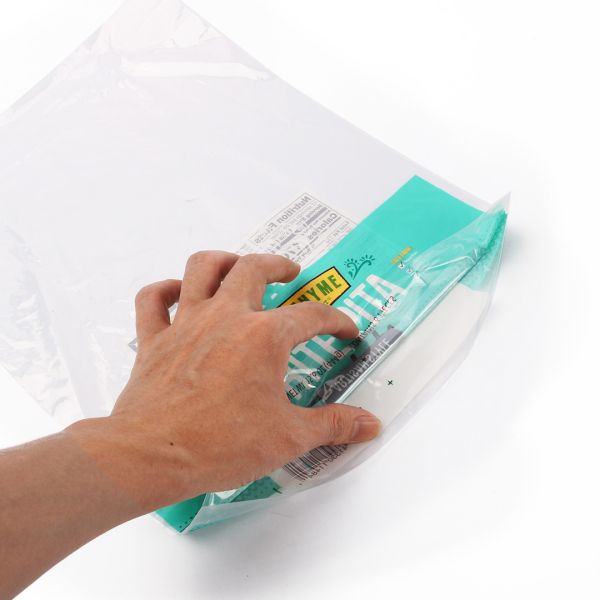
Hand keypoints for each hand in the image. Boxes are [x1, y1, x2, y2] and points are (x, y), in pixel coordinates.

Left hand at [69, 252, 380, 511]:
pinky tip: (178, 293)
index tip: (347, 332)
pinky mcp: (154, 339)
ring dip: (223, 260)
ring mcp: (186, 323)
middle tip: (291, 272)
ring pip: (202, 268)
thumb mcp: (289, 437)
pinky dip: (165, 290)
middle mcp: (226, 317)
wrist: (152, 457)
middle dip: (278, 265)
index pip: (313, 316)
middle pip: (254, 268)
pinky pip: (153, 299)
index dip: (337, 321)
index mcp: (264, 336)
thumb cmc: (221, 445)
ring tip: (237, 265)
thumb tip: (370, 424)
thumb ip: (334, 425)